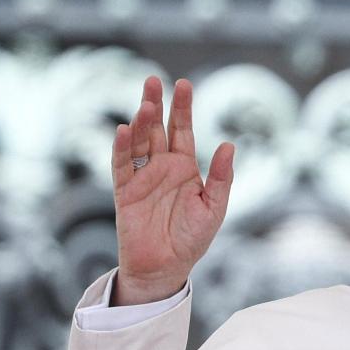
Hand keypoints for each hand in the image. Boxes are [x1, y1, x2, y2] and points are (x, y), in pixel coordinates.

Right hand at [110, 76, 233, 304]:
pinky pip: (121, 166)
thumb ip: (221, 178)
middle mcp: (161, 167)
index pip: (182, 130)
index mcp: (184, 167)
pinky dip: (121, 148)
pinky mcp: (124, 191)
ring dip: (140, 122)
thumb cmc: (192, 240)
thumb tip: (229, 145)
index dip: (182, 108)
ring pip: (138, 142)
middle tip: (154, 80)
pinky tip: (124, 131)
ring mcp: (141, 177)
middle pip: (156, 128)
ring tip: (146, 103)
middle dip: (156, 104)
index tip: (184, 84)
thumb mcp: (214, 208)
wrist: (166, 268)